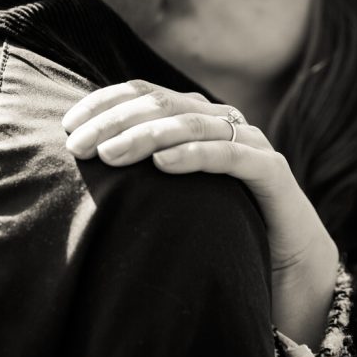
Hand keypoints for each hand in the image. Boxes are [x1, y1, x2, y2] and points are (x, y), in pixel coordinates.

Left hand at [63, 80, 338, 347]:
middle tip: (79, 146)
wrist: (287, 263)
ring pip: (191, 124)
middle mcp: (222, 120)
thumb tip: (83, 161)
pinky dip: (194, 154)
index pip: (143, 93)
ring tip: (109, 155)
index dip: (104, 103)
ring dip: (145, 136)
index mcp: (196, 117)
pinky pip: (230, 156)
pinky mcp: (271, 171)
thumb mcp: (171, 192)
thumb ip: (140, 169)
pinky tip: (162, 163)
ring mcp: (249, 142)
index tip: (68, 125)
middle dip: (114, 121)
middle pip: (161, 103)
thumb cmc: (220, 224)